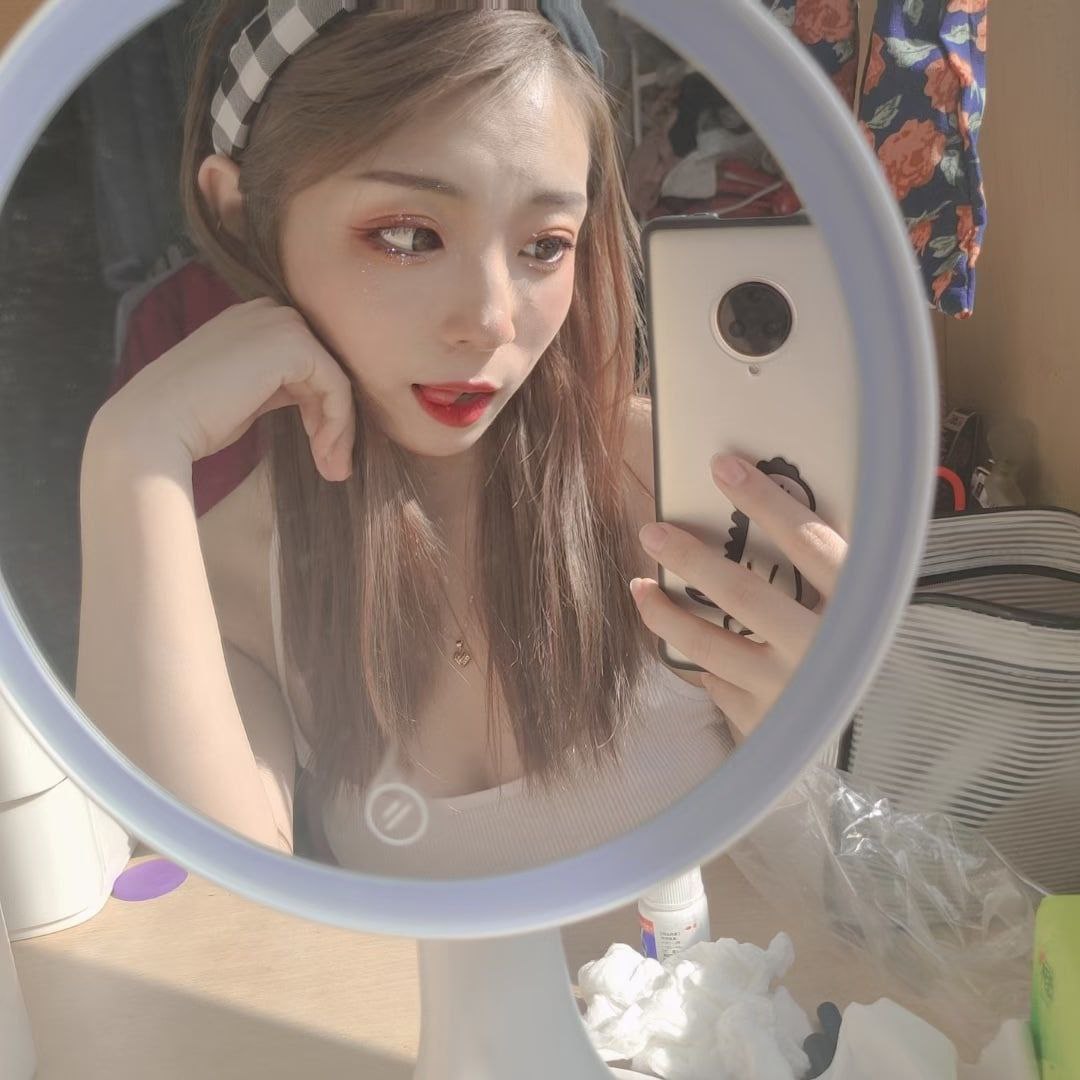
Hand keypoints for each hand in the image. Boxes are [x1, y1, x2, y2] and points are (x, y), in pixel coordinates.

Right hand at [93, 299, 355, 482]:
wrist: (154, 426)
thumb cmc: (191, 421)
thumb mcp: (245, 396)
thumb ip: (278, 387)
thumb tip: (318, 404)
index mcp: (251, 321)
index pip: (306, 362)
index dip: (319, 407)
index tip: (320, 450)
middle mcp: (267, 312)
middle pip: (325, 368)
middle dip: (334, 420)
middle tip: (334, 467)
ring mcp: (279, 323)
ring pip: (336, 379)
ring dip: (340, 429)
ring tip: (334, 470)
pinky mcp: (292, 344)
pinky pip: (337, 387)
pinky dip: (338, 423)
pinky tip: (323, 453)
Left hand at [630, 454, 847, 743]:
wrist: (894, 738)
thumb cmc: (871, 651)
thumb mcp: (869, 602)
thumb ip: (828, 563)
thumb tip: (760, 503)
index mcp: (860, 608)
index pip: (807, 542)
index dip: (764, 500)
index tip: (722, 466)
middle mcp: (822, 651)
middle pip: (740, 593)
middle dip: (689, 556)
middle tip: (651, 532)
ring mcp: (791, 692)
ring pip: (708, 644)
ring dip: (665, 613)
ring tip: (640, 586)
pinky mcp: (767, 724)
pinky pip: (714, 682)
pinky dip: (698, 660)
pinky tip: (684, 642)